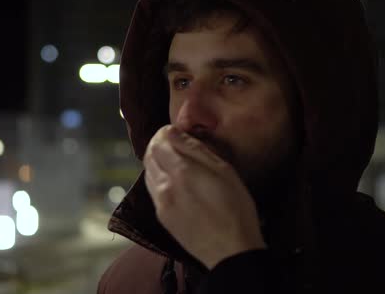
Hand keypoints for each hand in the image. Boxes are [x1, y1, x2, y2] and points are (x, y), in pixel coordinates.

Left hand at [143, 125, 266, 268]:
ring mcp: (160, 202)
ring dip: (157, 161)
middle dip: (159, 144)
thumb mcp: (224, 171)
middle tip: (176, 143)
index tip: (178, 132)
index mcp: (181, 171)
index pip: (159, 140)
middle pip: (149, 154)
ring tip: (176, 162)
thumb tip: (175, 132)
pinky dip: (159, 178)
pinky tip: (175, 181)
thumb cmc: (236, 209)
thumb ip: (196, 149)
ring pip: (148, 171)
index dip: (167, 132)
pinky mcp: (161, 216)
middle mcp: (165, 185)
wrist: (230, 252)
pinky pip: (152, 189)